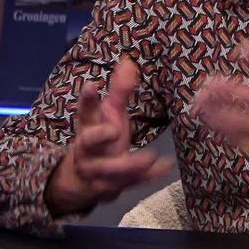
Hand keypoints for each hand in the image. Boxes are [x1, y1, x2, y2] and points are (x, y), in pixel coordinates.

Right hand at [44, 56, 172, 217]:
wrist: (83, 180)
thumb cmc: (101, 139)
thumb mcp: (108, 114)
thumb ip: (119, 90)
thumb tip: (128, 61)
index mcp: (88, 128)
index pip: (86, 112)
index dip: (88, 100)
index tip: (92, 85)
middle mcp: (89, 150)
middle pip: (89, 142)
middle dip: (99, 136)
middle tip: (114, 130)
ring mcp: (99, 171)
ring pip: (111, 169)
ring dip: (129, 164)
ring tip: (149, 156)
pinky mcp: (113, 186)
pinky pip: (131, 182)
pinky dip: (149, 176)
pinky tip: (165, 166)